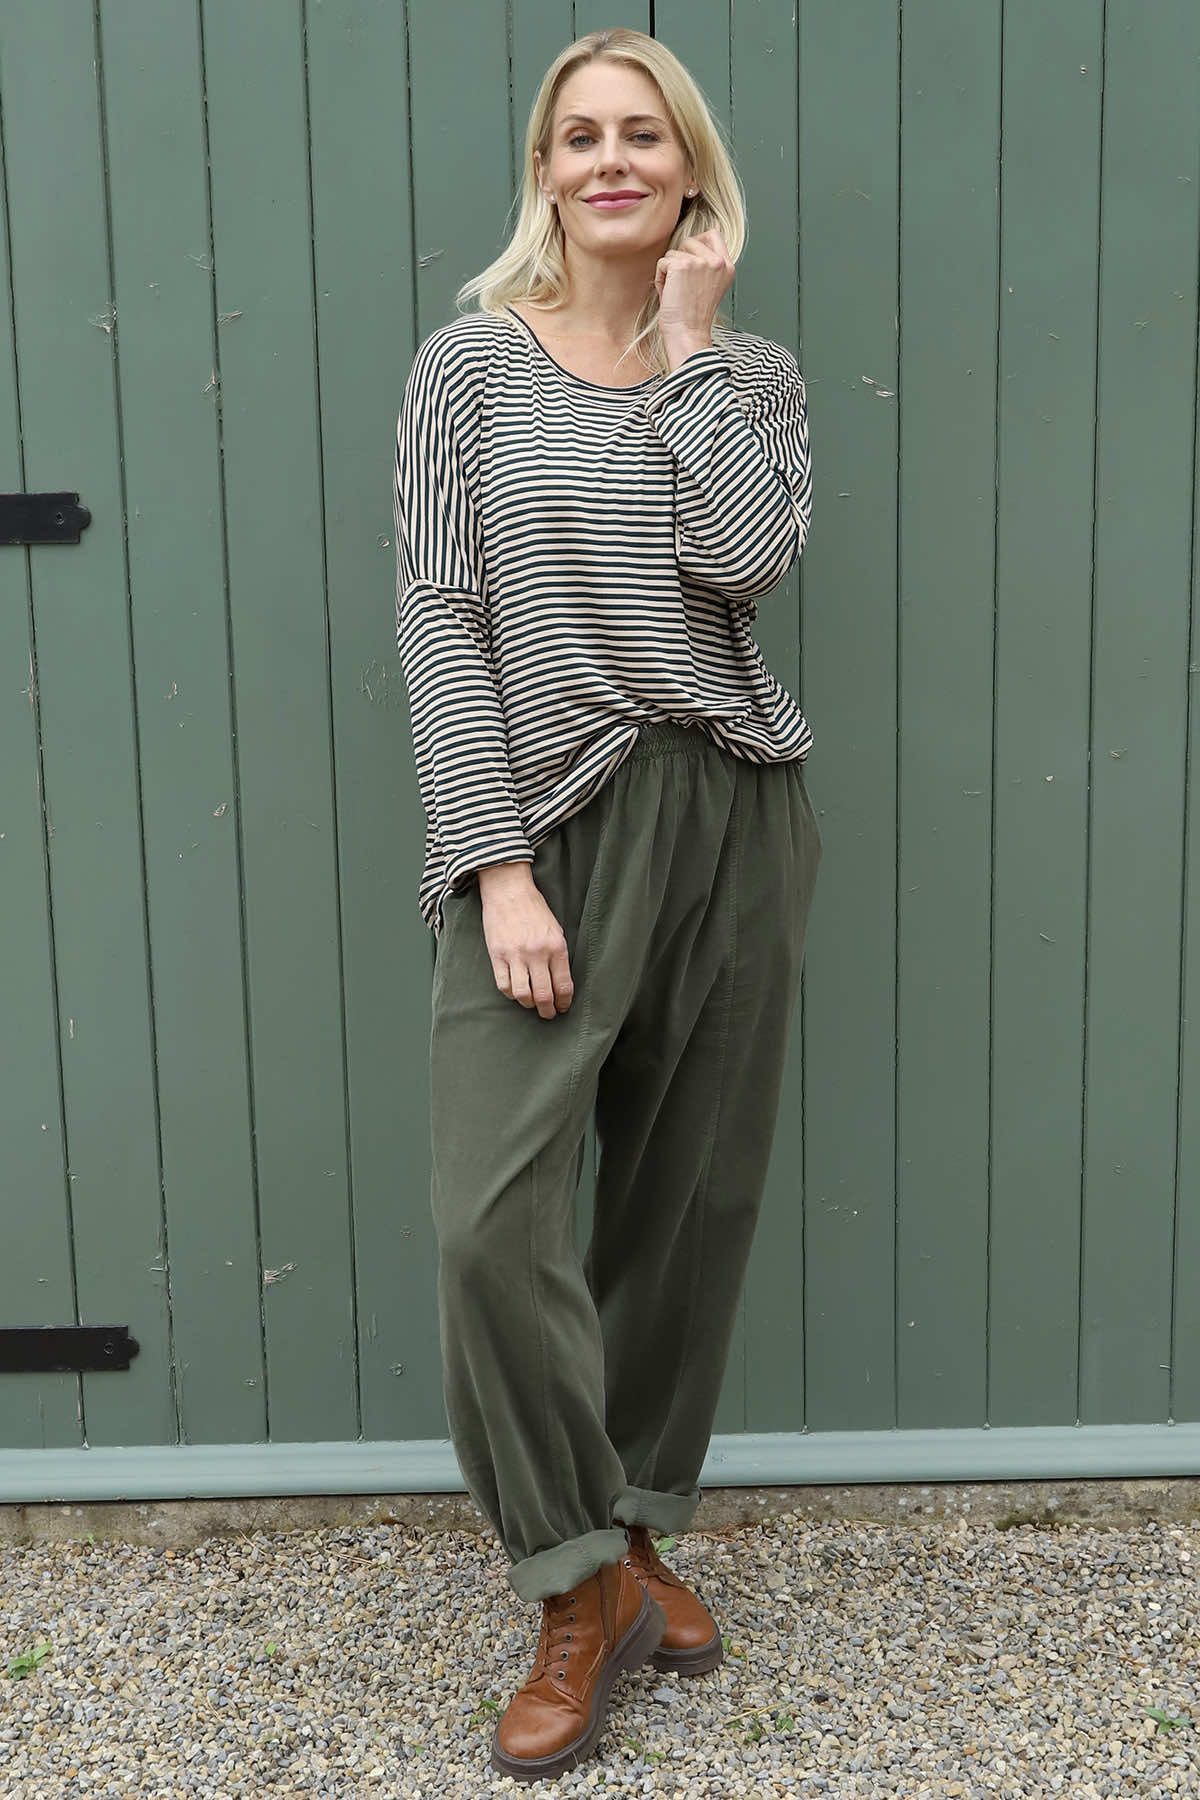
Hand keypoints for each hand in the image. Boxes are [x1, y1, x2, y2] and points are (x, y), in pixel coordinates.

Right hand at [476, 864, 573, 1018]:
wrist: (509, 890)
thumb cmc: (534, 909)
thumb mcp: (556, 930)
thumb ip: (558, 956)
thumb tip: (559, 983)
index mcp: (556, 947)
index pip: (563, 985)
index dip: (564, 1002)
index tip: (563, 1007)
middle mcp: (537, 953)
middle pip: (543, 995)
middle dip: (548, 1010)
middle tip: (549, 1014)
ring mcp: (515, 955)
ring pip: (523, 995)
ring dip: (529, 1005)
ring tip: (532, 1005)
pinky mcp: (497, 955)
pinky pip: (504, 985)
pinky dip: (511, 994)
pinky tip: (516, 992)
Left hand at [653, 228, 734, 344]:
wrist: (687, 334)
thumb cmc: (693, 315)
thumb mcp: (710, 284)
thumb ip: (706, 263)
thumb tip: (691, 243)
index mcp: (727, 266)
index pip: (714, 234)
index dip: (697, 243)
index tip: (691, 263)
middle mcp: (717, 261)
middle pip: (689, 241)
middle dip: (680, 259)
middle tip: (684, 285)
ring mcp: (700, 262)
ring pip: (673, 252)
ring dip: (669, 271)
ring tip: (677, 292)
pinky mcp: (682, 265)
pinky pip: (662, 262)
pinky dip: (660, 278)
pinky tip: (670, 293)